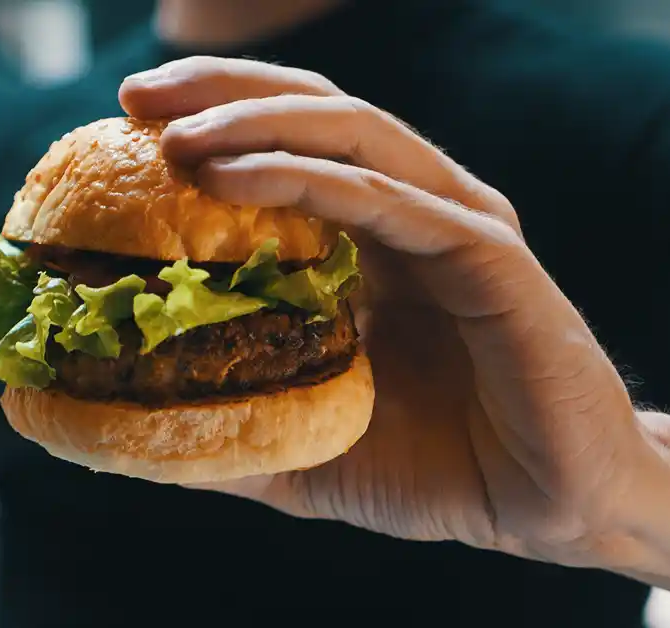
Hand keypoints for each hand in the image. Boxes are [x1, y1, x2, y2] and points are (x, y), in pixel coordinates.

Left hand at [118, 56, 669, 573]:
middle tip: (134, 98)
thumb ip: (225, 422)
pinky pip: (387, 200)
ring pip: (350, 134)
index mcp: (371, 235)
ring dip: (255, 124)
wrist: (546, 509)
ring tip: (175, 138)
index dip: (211, 116)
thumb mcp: (300, 443)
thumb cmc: (429, 469)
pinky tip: (232, 178)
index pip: (288, 142)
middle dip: (221, 91)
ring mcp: (454, 224)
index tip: (124, 121)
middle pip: (314, 110)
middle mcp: (413, 209)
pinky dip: (307, 179)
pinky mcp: (488, 256)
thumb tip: (125, 423)